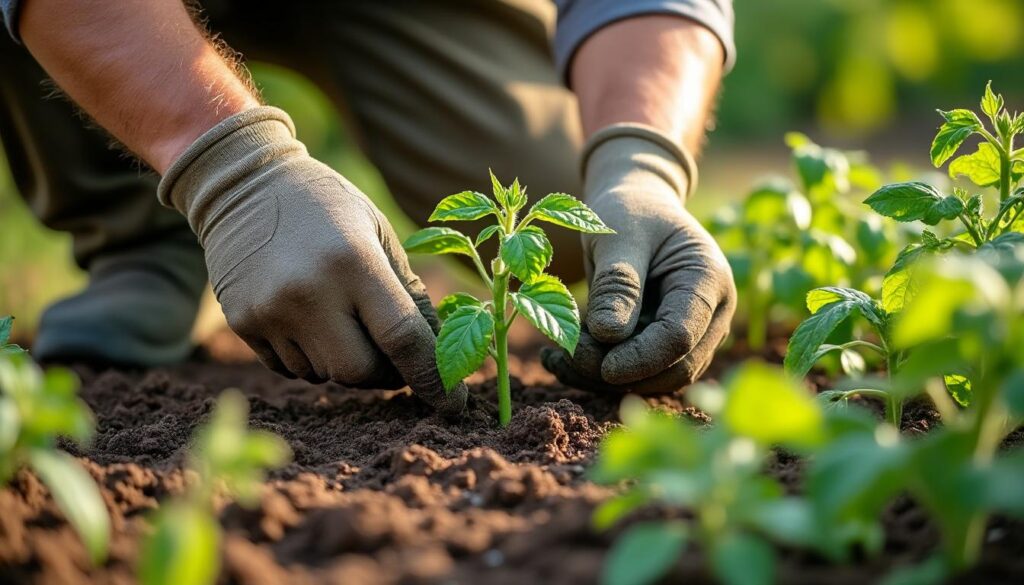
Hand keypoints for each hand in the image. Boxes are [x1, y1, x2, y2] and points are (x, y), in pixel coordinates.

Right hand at [158, 107, 466, 415]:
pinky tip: (308, 316)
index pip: (402, 338)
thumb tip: (443, 353)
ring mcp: (270, 311)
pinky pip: (292, 369)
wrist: (242, 183)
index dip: (435, 377)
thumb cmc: (327, 206)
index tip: (455, 403)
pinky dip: (313, 357)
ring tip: (341, 315)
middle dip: (387, 373)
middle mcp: (308, 291)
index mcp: (353, 260)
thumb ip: (410, 295)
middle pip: (362, 373)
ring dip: (346, 362)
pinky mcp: (243, 323)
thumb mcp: (378, 232)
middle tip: (394, 352)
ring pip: (326, 375)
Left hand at [542, 126, 735, 393]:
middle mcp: (711, 313)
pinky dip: (596, 373)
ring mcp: (693, 333)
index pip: (680, 335)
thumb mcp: (617, 235)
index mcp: (708, 278)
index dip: (641, 357)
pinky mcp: (666, 346)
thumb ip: (616, 283)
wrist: (634, 207)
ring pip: (655, 379)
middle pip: (674, 368)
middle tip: (568, 356)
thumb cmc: (628, 212)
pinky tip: (558, 359)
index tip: (600, 365)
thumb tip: (609, 336)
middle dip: (621, 372)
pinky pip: (637, 373)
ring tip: (556, 355)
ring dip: (603, 378)